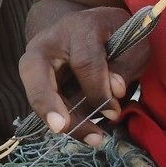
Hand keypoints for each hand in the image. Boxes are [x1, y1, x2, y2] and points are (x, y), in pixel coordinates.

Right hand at [18, 6, 151, 145]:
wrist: (84, 28)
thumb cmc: (114, 36)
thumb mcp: (132, 43)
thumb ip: (126, 64)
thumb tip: (115, 91)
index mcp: (80, 27)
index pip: (84, 62)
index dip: (99, 90)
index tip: (114, 112)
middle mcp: (49, 41)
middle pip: (36, 71)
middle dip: (46, 101)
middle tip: (60, 127)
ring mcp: (35, 60)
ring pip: (37, 93)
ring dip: (63, 121)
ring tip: (93, 139)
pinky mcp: (33, 80)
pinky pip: (44, 105)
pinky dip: (65, 122)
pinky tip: (86, 133)